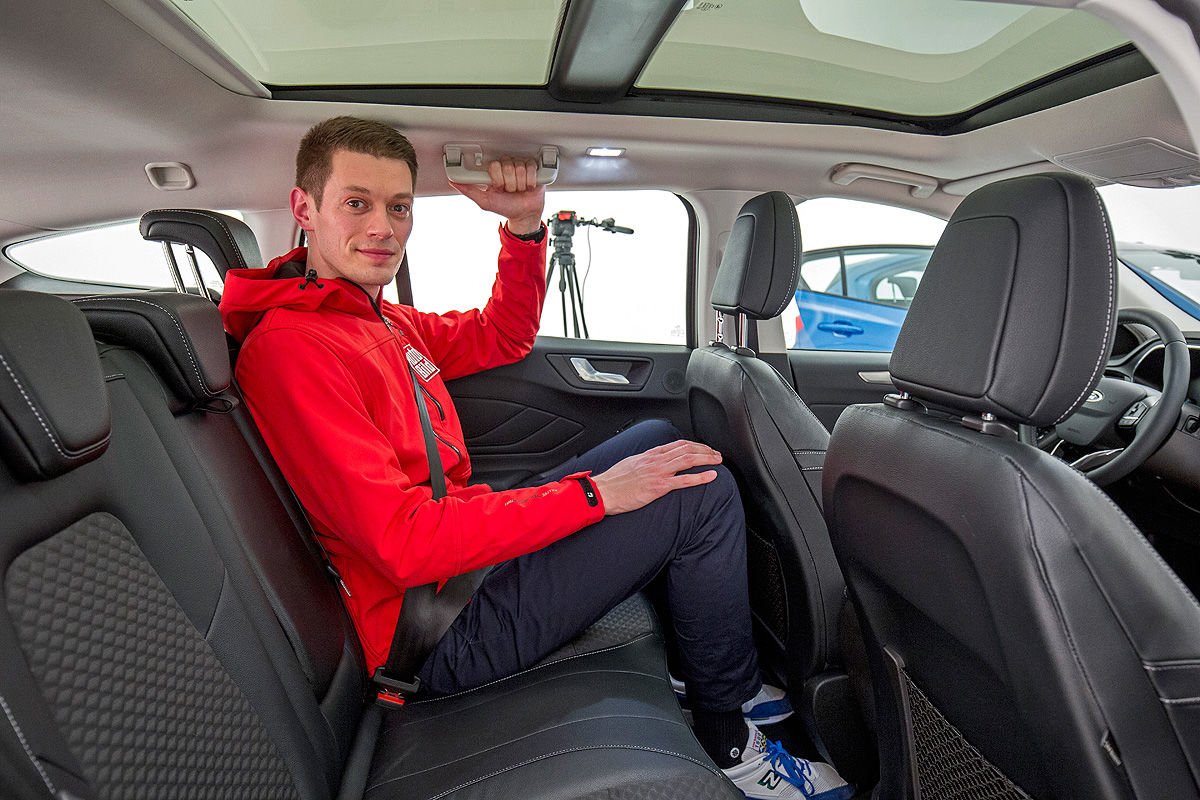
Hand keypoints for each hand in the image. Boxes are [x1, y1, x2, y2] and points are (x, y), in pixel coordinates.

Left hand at [450, 157, 545, 234]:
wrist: (525, 215)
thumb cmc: (506, 207)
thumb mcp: (485, 201)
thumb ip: (469, 191)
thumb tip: (453, 182)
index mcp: (494, 172)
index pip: (495, 165)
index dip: (498, 179)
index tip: (499, 187)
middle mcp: (507, 167)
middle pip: (508, 166)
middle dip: (510, 183)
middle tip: (511, 191)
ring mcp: (520, 166)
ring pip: (520, 168)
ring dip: (521, 184)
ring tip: (520, 190)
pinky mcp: (533, 168)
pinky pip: (531, 168)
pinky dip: (530, 181)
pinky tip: (528, 187)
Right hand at [591, 440, 721, 515]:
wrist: (604, 491)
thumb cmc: (614, 481)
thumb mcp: (631, 463)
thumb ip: (646, 461)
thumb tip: (655, 460)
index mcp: (651, 454)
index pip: (678, 444)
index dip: (695, 445)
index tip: (704, 448)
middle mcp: (657, 460)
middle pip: (687, 449)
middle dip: (705, 450)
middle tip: (717, 454)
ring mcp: (659, 472)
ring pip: (688, 460)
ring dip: (707, 459)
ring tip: (718, 461)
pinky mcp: (658, 487)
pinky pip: (684, 480)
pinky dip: (700, 477)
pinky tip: (711, 476)